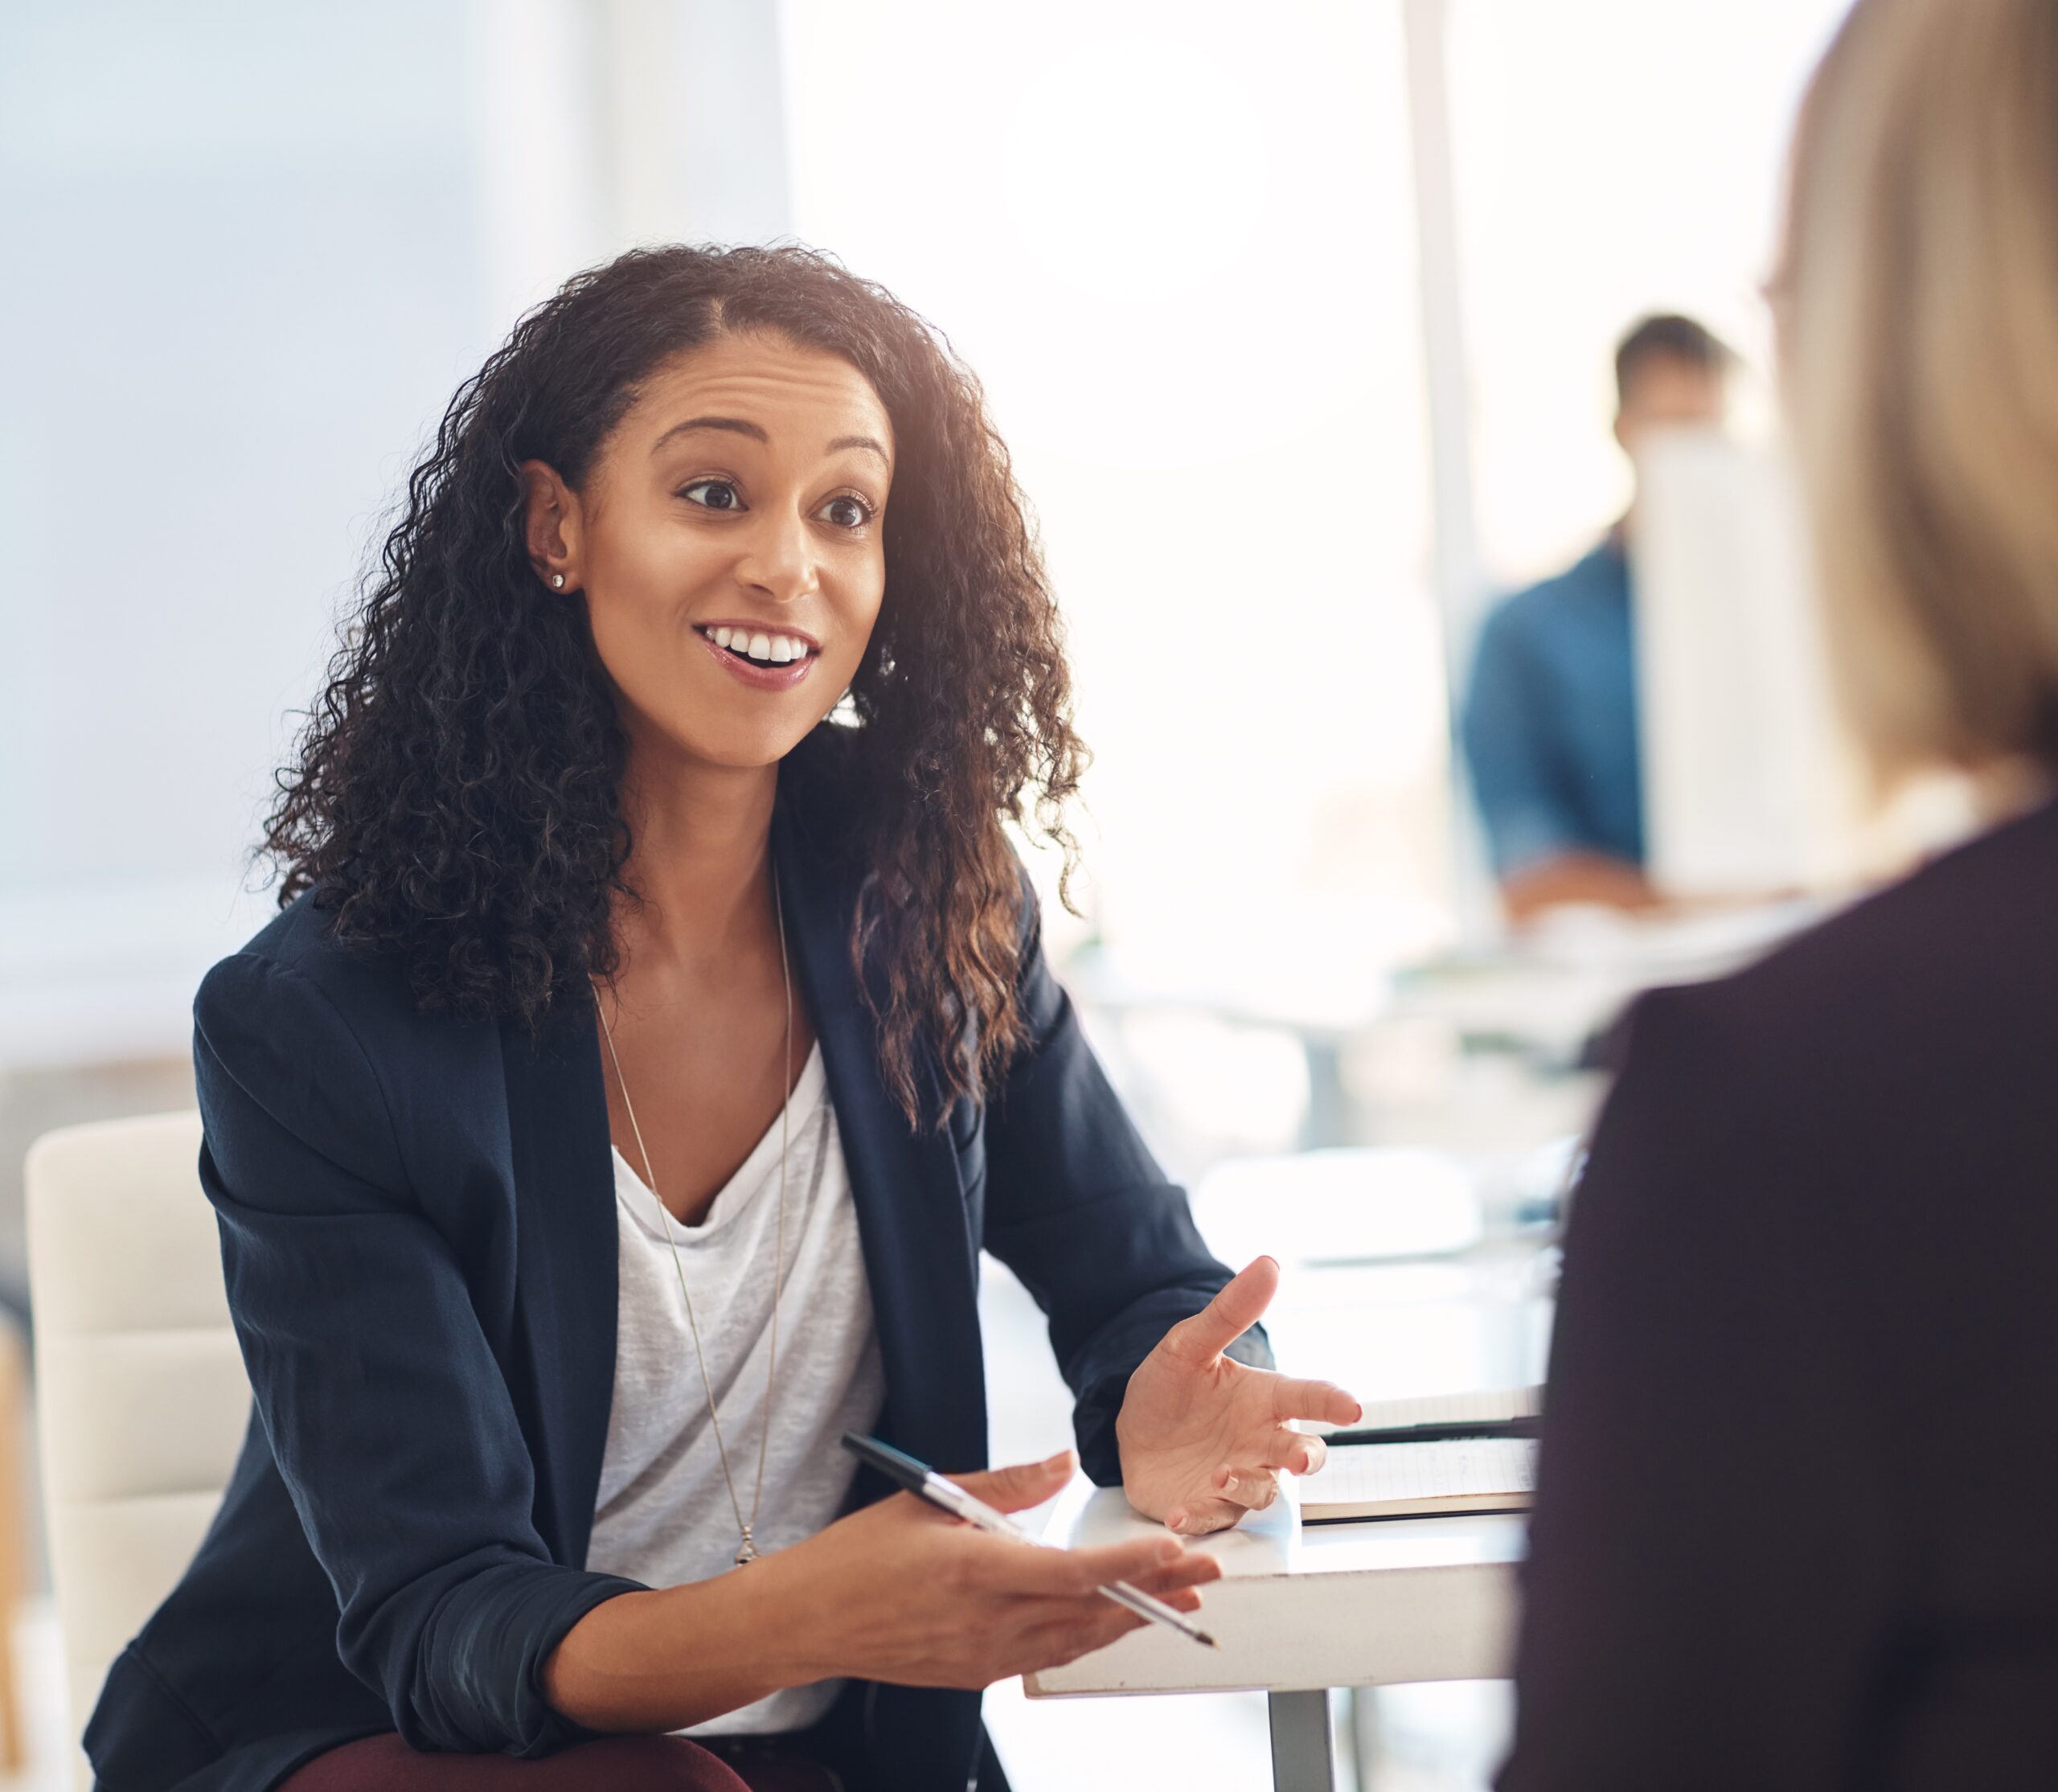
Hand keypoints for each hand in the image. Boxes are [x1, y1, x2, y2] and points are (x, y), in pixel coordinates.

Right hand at [777, 1449, 1223, 1688]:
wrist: (806, 1621)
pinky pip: (1048, 1656)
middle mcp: (985, 1622)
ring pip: (1078, 1640)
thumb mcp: (928, 1497)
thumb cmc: (859, 1554)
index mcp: (973, 1571)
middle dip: (1157, 1591)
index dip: (1130, 1562)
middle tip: (1209, 1572)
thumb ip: (1005, 1484)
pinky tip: (1114, 1622)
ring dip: (1133, 1619)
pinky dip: (1087, 1638)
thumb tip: (1062, 1461)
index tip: (1173, 1547)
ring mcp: (982, 1657)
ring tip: (1182, 1599)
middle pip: (1091, 1610)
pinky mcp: (974, 1675)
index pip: (1073, 1570)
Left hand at [1116, 1256, 1361, 1533]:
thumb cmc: (1170, 1385)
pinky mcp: (1207, 1507)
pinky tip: (1179, 1511)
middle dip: (1304, 1457)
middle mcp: (1259, 1442)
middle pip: (1301, 1454)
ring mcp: (1237, 1478)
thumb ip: (1229, 1312)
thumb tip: (1268, 1263)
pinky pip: (1213, 1519)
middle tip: (1297, 1456)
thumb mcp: (1189, 1344)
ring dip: (1245, 1485)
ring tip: (1219, 1474)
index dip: (1332, 1402)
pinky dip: (1200, 1518)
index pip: (1308, 1398)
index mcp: (1263, 1399)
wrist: (1131, 1430)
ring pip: (1262, 1490)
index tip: (1352, 1408)